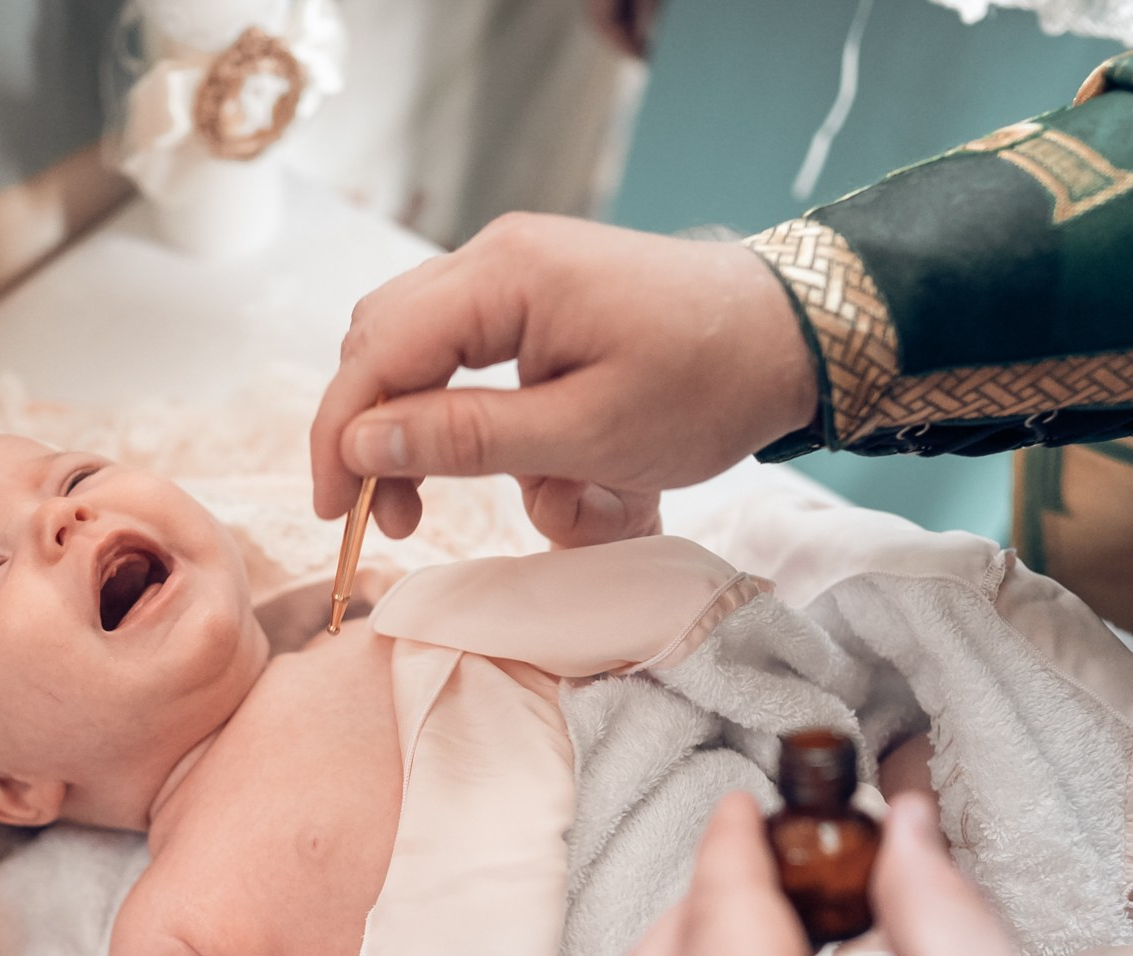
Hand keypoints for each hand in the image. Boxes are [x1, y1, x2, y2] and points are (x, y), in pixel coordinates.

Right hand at [310, 216, 815, 546]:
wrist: (797, 335)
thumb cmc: (706, 381)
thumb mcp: (585, 434)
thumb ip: (463, 438)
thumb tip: (361, 444)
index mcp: (503, 278)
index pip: (377, 352)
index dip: (341, 436)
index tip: (336, 514)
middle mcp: (497, 260)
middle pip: (384, 343)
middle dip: (379, 437)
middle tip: (394, 518)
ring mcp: (519, 276)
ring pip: (426, 354)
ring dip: (435, 435)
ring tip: (457, 502)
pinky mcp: (542, 303)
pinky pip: (477, 361)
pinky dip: (486, 422)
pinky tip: (536, 474)